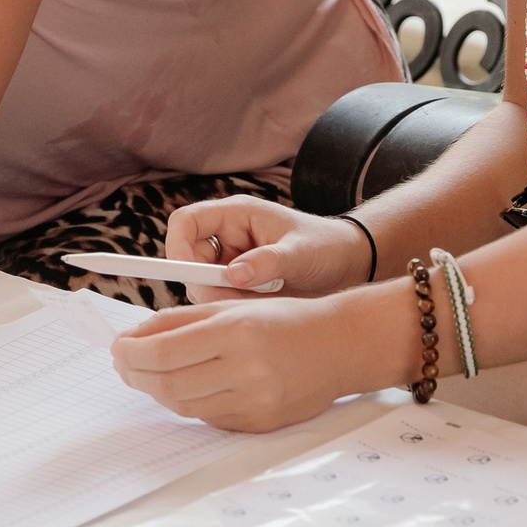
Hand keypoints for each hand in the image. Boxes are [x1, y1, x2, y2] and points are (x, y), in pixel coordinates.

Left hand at [111, 295, 362, 431]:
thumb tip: (133, 338)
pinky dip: (187, 402)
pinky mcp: (260, 425)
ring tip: (146, 373)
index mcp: (236, 332)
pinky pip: (208, 418)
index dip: (131, 353)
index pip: (164, 351)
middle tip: (123, 363)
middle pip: (168, 384)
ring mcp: (254, 403)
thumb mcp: (232, 306)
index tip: (117, 346)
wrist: (340, 347)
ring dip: (156, 390)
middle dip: (136, 374)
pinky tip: (182, 386)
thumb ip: (180, 321)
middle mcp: (246, 370)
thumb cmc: (284, 318)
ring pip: (184, 405)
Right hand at [164, 198, 374, 301]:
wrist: (349, 266)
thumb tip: (233, 276)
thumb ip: (268, 262)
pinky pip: (220, 301)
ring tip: (258, 304)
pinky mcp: (239, 286)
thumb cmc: (327, 247)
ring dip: (220, 300)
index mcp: (236, 215)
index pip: (185, 222)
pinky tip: (260, 311)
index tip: (190, 277)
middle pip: (188, 259)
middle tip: (233, 301)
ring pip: (202, 285)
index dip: (177, 247)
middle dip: (203, 283)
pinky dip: (232, 310)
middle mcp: (227, 237)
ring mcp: (231, 262)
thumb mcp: (300, 252)